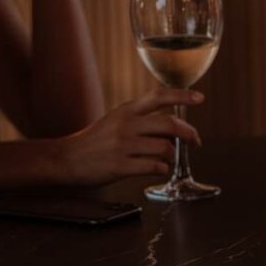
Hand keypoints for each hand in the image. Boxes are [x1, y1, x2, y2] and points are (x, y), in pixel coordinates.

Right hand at [54, 88, 203, 186]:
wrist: (65, 159)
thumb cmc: (94, 141)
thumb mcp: (115, 120)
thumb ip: (140, 119)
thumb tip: (171, 126)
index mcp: (126, 110)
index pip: (159, 96)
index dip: (182, 95)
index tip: (200, 99)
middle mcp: (126, 124)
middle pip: (169, 125)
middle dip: (189, 134)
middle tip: (196, 142)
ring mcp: (123, 145)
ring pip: (165, 148)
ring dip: (173, 155)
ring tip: (167, 159)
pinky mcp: (120, 166)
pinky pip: (154, 167)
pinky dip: (162, 169)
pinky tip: (158, 169)